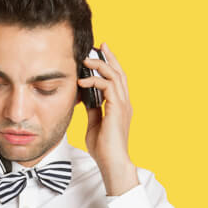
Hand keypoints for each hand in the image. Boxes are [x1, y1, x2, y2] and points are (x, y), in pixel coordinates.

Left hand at [78, 43, 138, 194]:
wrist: (111, 162)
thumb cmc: (103, 149)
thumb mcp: (94, 125)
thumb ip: (92, 110)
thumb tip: (85, 99)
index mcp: (120, 106)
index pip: (117, 80)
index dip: (110, 65)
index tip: (99, 54)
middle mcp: (124, 103)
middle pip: (119, 72)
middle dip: (109, 57)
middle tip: (98, 45)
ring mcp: (123, 105)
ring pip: (115, 76)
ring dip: (100, 65)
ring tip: (86, 60)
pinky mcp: (117, 109)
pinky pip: (108, 87)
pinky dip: (95, 81)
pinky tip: (82, 82)